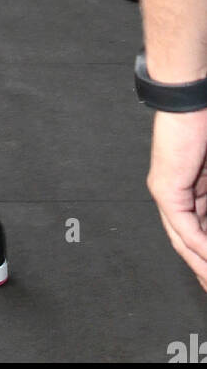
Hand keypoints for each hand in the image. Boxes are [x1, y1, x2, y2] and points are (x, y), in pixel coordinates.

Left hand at [148, 110, 206, 291]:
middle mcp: (172, 195)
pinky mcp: (165, 188)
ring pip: (184, 242)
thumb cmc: (204, 125)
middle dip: (203, 269)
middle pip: (188, 244)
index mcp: (189, 191)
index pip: (198, 234)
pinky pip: (183, 228)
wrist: (189, 99)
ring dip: (202, 264)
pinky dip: (200, 246)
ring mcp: (166, 192)